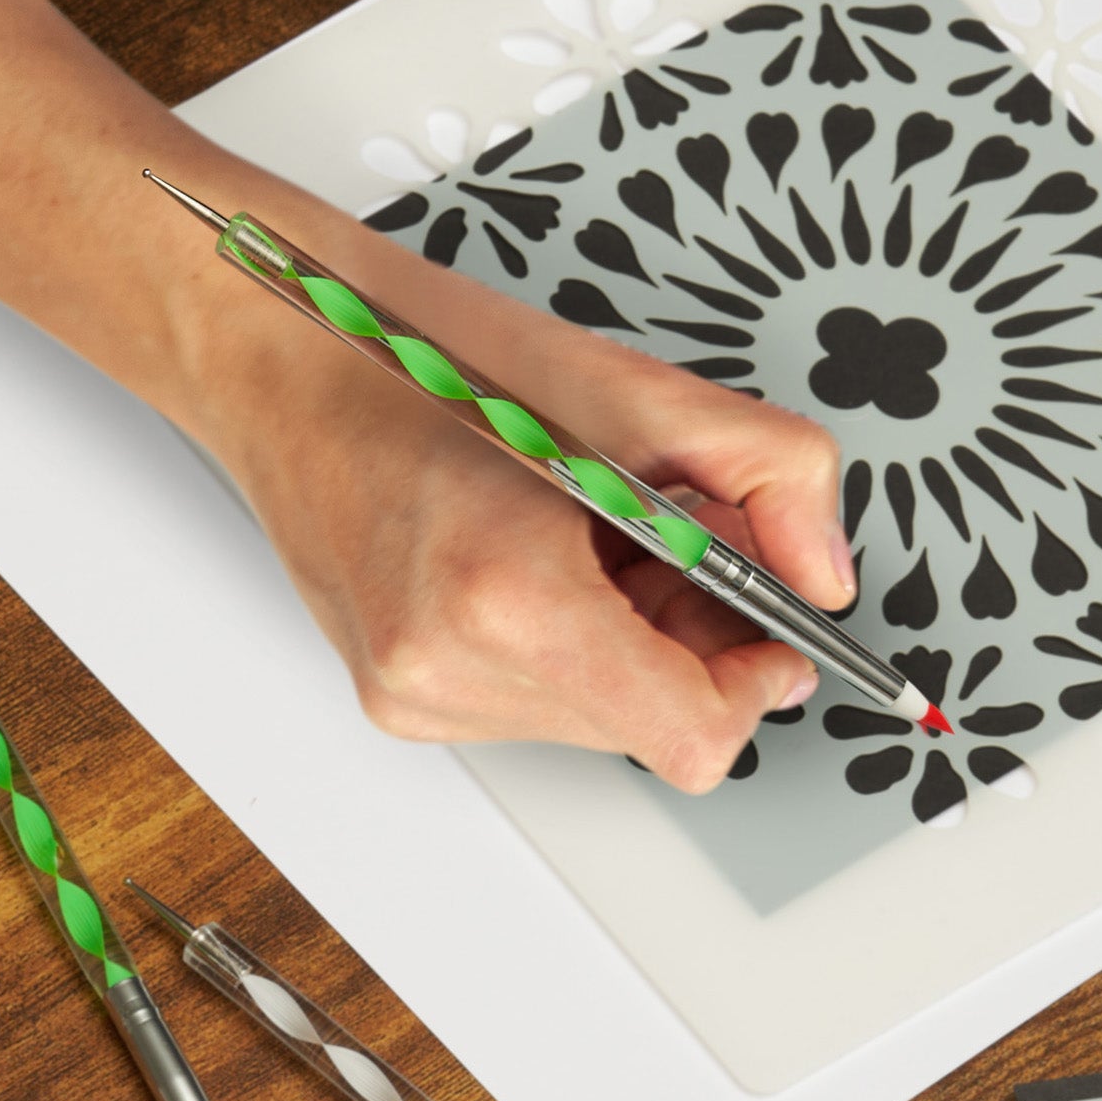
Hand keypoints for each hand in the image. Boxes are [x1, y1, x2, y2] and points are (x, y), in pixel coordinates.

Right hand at [179, 205, 854, 790]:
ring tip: (580, 536)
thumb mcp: (635, 392)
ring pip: (590, 719)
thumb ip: (773, 476)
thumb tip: (823, 573)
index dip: (753, 687)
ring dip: (621, 642)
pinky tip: (528, 558)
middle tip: (664, 541)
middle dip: (685, 645)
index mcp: (507, 599)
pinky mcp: (392, 694)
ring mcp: (410, 693)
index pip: (690, 739)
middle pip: (645, 729)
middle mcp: (446, 671)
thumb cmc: (425, 361)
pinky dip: (558, 641)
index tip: (768, 634)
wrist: (278, 362)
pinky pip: (526, 702)